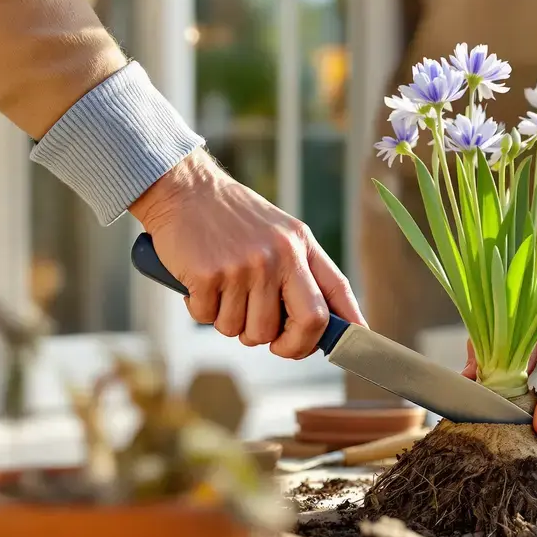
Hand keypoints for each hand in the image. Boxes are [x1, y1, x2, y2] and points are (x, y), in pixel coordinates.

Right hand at [129, 150, 364, 357]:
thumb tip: (320, 323)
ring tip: (225, 293)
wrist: (184, 189)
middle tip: (275, 344)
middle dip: (292, 346)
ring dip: (234, 324)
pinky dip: (202, 310)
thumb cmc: (232, 218)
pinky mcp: (209, 275)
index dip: (350, 326)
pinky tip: (201, 284)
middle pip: (308, 324)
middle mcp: (279, 256)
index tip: (352, 348)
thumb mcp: (279, 233)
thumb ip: (300, 271)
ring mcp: (244, 267)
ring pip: (251, 332)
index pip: (338, 291)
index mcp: (301, 245)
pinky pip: (211, 320)